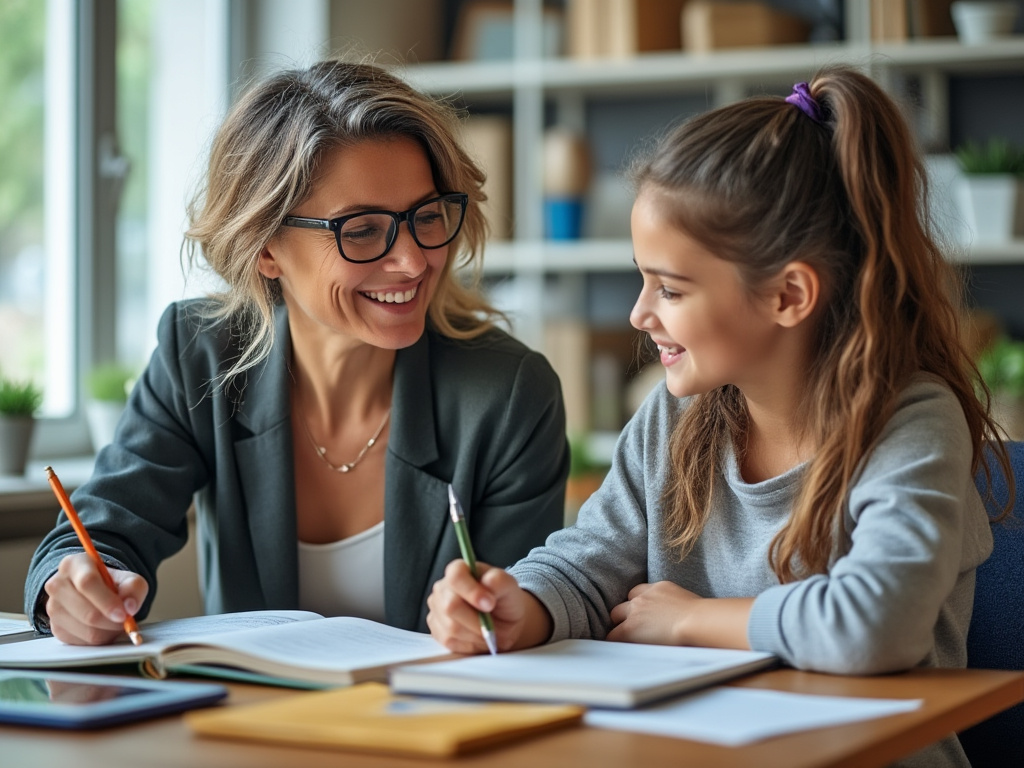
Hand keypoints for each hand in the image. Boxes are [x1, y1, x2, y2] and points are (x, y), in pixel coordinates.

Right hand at [43, 553, 147, 645]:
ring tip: (115, 622)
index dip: (107, 601)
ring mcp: (52, 608)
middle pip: (87, 612)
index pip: (88, 582)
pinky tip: (104, 628)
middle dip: (112, 621)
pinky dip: (99, 639)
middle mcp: (57, 585)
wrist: (93, 591)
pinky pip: (82, 642)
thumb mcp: (127, 577)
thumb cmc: (109, 582)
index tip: (123, 614)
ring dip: (108, 631)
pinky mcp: (55, 628)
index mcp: (74, 565)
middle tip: (126, 620)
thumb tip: (130, 607)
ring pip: (86, 630)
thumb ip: (134, 587)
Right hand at [426, 559, 550, 653]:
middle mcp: (443, 588)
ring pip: (451, 627)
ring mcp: (437, 609)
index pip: (455, 576)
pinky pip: (450, 641)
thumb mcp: (509, 587)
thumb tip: (488, 582)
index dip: (471, 591)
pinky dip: (470, 643)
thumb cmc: (505, 600)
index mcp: (459, 570)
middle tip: (493, 624)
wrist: (505, 622)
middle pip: (450, 606)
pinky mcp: (436, 630)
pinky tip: (478, 636)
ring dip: (476, 634)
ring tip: (488, 630)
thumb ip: (500, 580)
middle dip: (477, 620)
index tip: (489, 604)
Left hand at [608, 582, 753, 648]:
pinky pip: (614, 635)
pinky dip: (615, 641)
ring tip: (622, 639)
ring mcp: (634, 611)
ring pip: (615, 615)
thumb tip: (687, 618)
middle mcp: (643, 597)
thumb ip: (678, 606)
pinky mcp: (630, 628)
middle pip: (624, 602)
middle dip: (625, 614)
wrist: (697, 621)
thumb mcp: (689, 603)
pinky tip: (617, 649)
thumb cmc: (703, 618)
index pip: (639, 592)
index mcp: (659, 587)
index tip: (641, 615)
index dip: (638, 604)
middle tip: (631, 628)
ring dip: (619, 626)